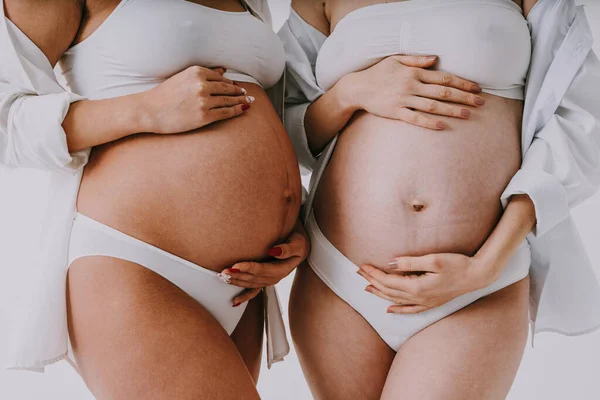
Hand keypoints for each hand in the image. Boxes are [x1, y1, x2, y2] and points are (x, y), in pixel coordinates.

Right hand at [139, 66, 253, 133]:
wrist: (149, 110)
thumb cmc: (164, 95)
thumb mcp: (183, 78)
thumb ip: (204, 74)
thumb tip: (223, 70)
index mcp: (196, 72)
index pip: (219, 77)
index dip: (230, 82)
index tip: (236, 86)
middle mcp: (201, 85)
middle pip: (227, 87)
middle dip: (238, 91)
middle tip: (246, 93)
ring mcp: (203, 101)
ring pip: (228, 100)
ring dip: (241, 100)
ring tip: (249, 101)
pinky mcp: (204, 116)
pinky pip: (225, 112)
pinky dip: (237, 110)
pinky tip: (244, 109)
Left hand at [218, 220, 309, 305]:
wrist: (300, 244)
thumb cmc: (298, 240)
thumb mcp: (298, 242)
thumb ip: (288, 248)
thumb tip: (274, 251)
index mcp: (283, 269)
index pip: (263, 269)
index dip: (249, 268)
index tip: (236, 265)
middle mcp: (276, 277)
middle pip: (254, 279)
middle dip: (238, 276)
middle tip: (223, 272)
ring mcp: (270, 280)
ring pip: (251, 284)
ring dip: (237, 282)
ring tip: (223, 278)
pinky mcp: (265, 280)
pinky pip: (255, 291)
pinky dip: (245, 296)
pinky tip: (234, 302)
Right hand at [341, 55, 485, 129]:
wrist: (358, 88)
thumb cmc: (378, 73)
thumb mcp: (396, 60)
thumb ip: (417, 60)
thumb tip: (435, 59)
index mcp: (414, 73)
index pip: (444, 78)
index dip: (462, 83)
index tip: (477, 88)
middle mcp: (412, 86)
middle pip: (443, 92)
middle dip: (464, 97)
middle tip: (481, 103)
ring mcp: (404, 100)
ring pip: (433, 106)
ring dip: (452, 110)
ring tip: (468, 115)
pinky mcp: (396, 112)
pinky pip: (416, 118)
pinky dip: (429, 122)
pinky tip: (442, 126)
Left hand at [358, 252, 490, 313]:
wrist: (478, 275)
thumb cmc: (457, 264)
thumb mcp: (433, 259)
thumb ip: (410, 262)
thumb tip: (391, 263)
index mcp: (417, 287)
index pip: (388, 281)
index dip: (373, 273)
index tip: (362, 265)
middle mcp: (419, 298)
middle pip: (389, 291)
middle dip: (372, 282)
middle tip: (359, 273)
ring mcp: (426, 302)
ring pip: (396, 300)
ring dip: (380, 294)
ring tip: (367, 288)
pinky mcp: (432, 303)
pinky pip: (410, 309)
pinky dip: (398, 309)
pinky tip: (390, 309)